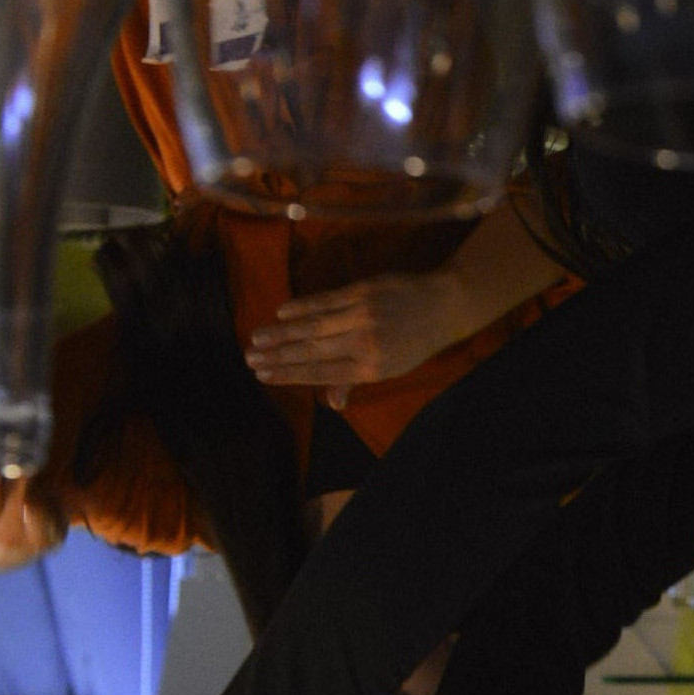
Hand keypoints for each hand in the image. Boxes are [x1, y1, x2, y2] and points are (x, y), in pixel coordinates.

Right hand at [244, 272, 465, 405]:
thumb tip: (331, 403)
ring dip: (282, 333)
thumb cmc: (415, 341)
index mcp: (371, 368)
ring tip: (257, 338)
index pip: (321, 373)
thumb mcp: (392, 368)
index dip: (289, 374)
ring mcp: (363, 315)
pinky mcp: (363, 292)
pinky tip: (282, 313)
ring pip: (314, 326)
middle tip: (249, 357)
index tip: (262, 374)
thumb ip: (355, 380)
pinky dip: (302, 307)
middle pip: (312, 351)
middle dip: (278, 355)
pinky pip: (326, 301)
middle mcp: (365, 343)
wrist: (443, 305)